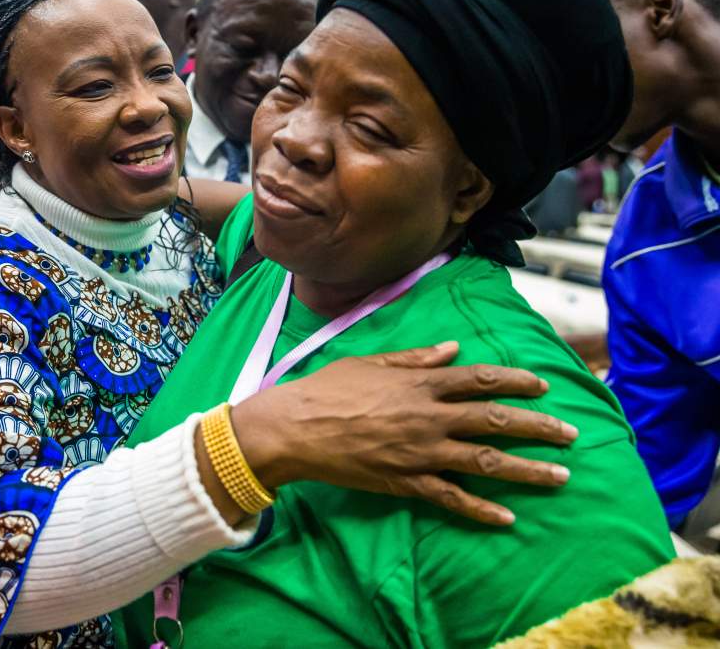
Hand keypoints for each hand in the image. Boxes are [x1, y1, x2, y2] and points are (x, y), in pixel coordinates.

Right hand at [228, 341, 576, 525]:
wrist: (295, 429)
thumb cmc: (327, 389)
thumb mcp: (371, 362)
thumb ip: (416, 359)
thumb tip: (453, 349)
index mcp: (420, 384)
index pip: (480, 379)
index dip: (515, 382)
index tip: (542, 387)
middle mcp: (428, 417)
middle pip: (495, 420)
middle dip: (539, 427)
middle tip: (571, 433)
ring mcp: (420, 452)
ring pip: (485, 461)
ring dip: (528, 469)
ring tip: (561, 476)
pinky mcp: (406, 482)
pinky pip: (452, 498)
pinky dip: (481, 509)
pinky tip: (508, 517)